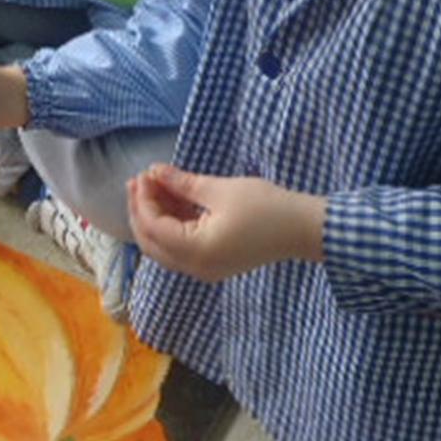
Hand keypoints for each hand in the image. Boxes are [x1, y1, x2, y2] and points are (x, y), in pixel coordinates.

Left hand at [126, 164, 325, 282]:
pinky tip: (172, 201)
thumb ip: (183, 183)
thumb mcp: (220, 190)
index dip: (143, 200)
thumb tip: (154, 171)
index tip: (142, 174)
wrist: (302, 229)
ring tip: (153, 187)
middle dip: (142, 211)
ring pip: (164, 247)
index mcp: (195, 251)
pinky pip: (181, 248)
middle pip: (152, 243)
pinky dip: (172, 226)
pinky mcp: (213, 263)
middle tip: (138, 182)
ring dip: (156, 218)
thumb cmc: (265, 207)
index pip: (153, 228)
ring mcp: (204, 269)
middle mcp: (194, 267)